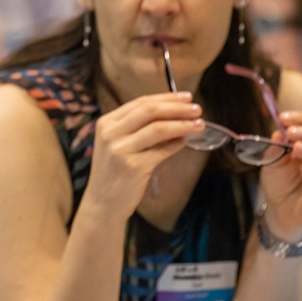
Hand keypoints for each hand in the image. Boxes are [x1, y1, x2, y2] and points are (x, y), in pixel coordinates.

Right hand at [83, 92, 203, 217]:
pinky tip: (185, 141)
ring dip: (182, 124)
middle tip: (197, 109)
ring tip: (199, 124)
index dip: (167, 98)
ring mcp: (121, 150)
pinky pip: (162, 151)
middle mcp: (111, 134)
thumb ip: (140, 128)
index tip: (186, 98)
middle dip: (177, 108)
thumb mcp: (119, 144)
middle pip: (150, 111)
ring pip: (159, 129)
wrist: (102, 203)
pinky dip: (177, 144)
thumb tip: (176, 115)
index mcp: (106, 123)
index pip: (141, 102)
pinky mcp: (134, 167)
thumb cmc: (114, 172)